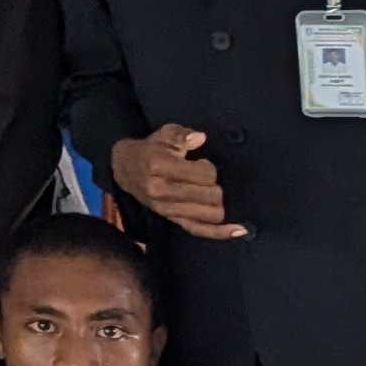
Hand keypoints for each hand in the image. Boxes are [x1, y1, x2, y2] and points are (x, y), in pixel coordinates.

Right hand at [112, 123, 244, 238]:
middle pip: (210, 195)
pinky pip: (199, 230)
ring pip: (210, 214)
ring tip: (213, 194)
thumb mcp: (163, 134)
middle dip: (217, 186)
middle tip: (208, 179)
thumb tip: (200, 138)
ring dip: (219, 204)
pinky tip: (239, 229)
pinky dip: (220, 232)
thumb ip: (181, 134)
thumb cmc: (150, 149)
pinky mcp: (171, 219)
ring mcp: (166, 208)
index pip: (203, 174)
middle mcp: (162, 191)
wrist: (125, 169)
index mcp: (159, 166)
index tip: (202, 162)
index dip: (209, 167)